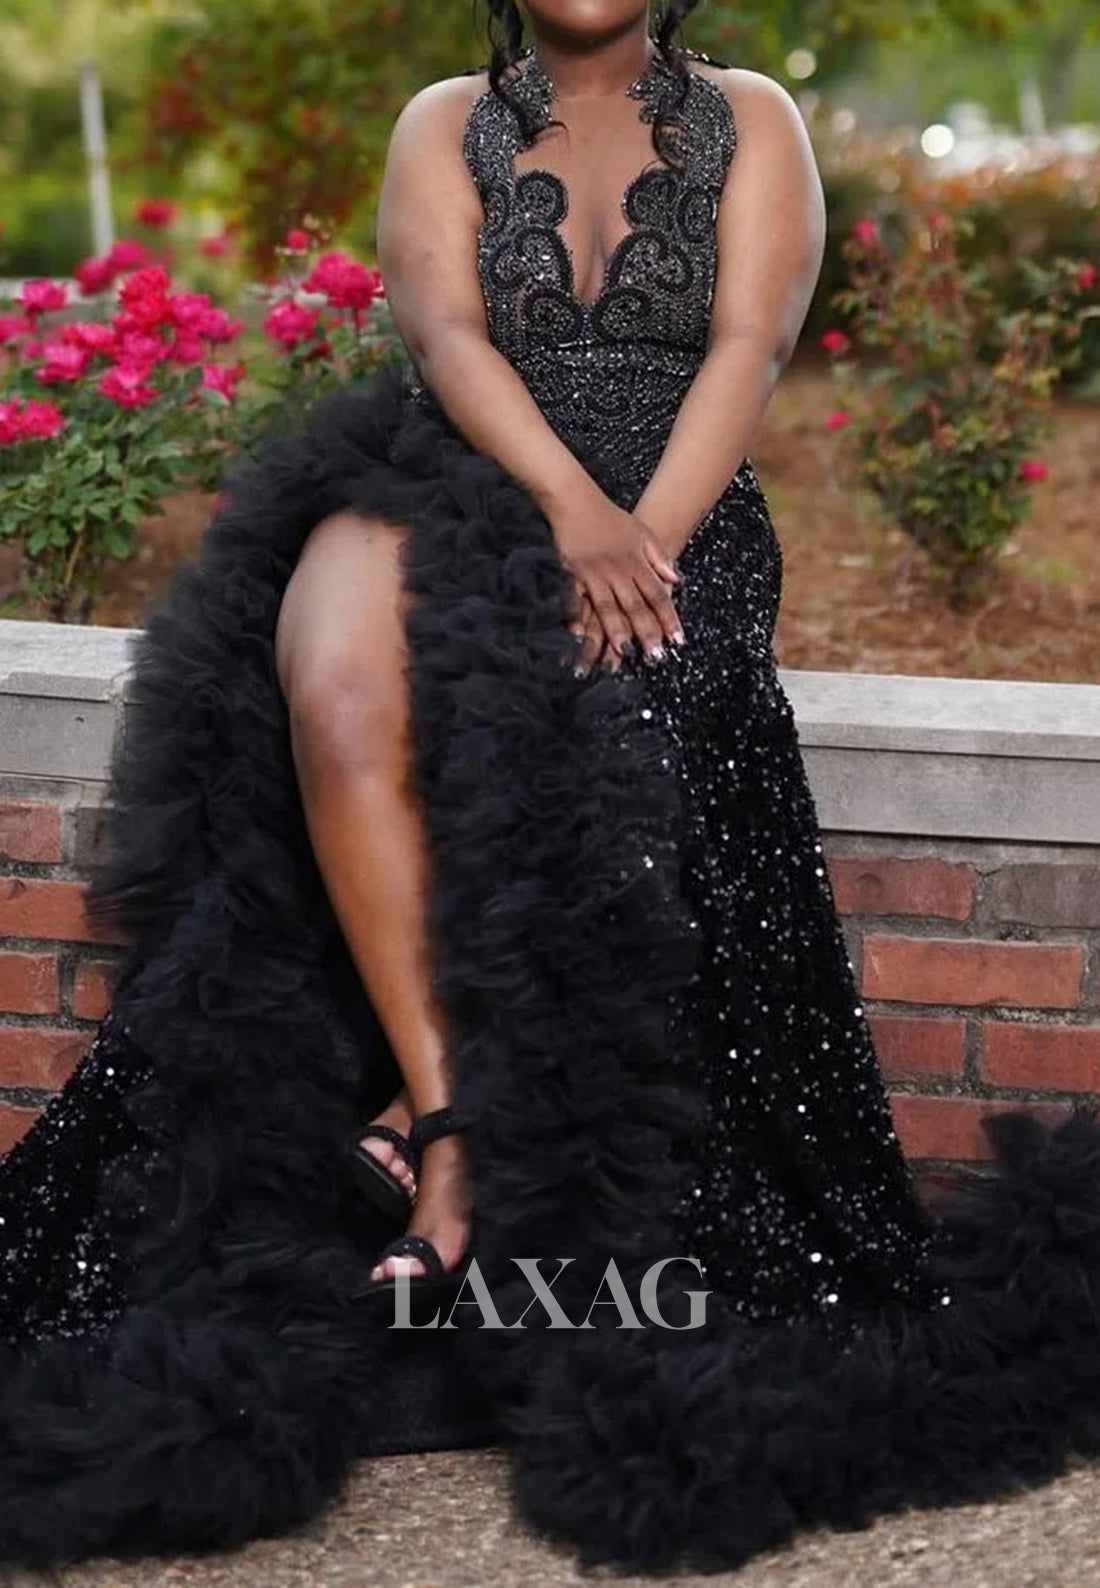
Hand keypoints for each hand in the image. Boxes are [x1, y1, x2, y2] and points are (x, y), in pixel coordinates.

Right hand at [553, 493, 683, 674]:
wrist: (577, 501)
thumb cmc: (610, 518)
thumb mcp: (642, 533)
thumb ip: (659, 558)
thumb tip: (677, 579)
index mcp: (637, 563)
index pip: (658, 595)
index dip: (668, 619)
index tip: (677, 640)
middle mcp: (618, 571)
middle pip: (636, 607)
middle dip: (647, 633)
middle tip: (655, 657)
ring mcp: (594, 574)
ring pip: (609, 608)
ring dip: (617, 632)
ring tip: (624, 654)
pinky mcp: (572, 574)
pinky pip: (577, 602)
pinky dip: (578, 620)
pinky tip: (580, 637)